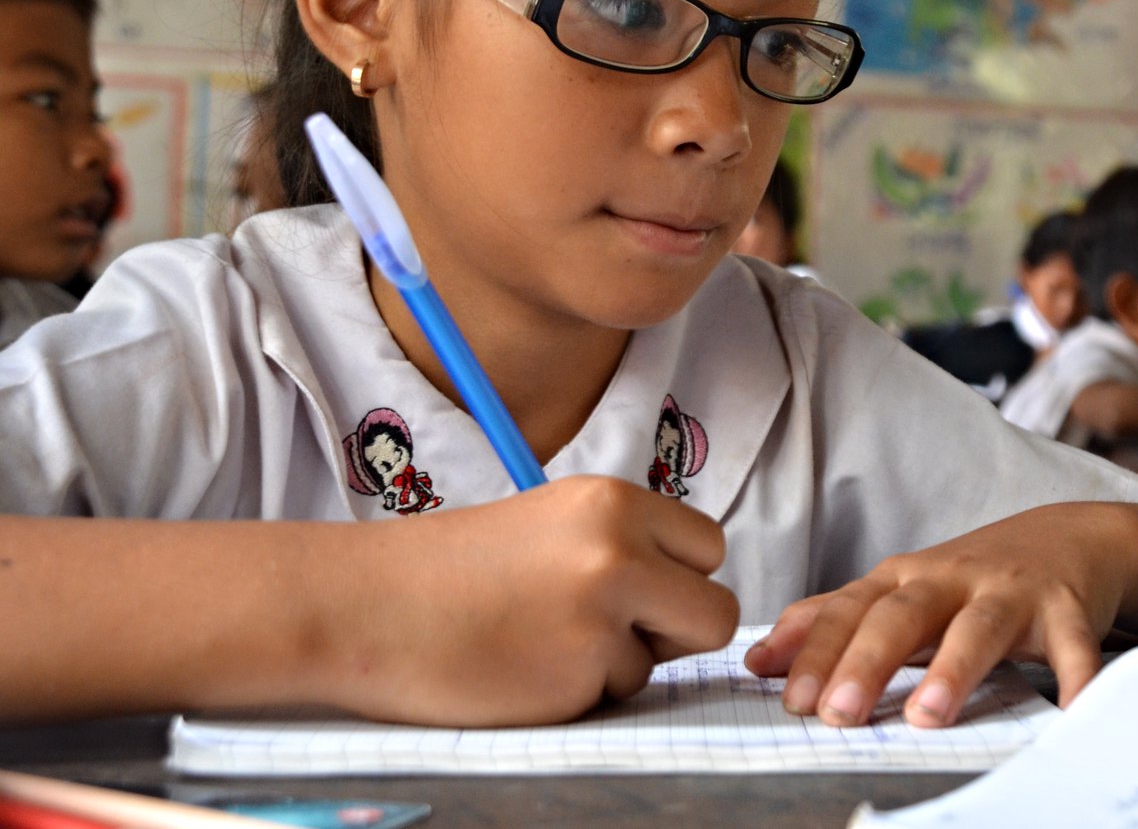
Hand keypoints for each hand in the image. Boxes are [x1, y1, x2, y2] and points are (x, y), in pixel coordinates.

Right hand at [324, 475, 735, 725]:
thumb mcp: (552, 524)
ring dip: (617, 666)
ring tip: (540, 642)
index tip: (644, 592)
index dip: (683, 579)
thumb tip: (686, 589)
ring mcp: (601, 616)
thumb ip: (622, 545)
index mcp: (614, 501)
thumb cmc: (449, 571)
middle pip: (714, 613)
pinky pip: (611, 697)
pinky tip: (522, 669)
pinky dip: (576, 694)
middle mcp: (620, 551)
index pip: (711, 547)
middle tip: (614, 631)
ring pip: (661, 663)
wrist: (362, 607)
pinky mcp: (576, 677)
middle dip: (677, 632)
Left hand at [744, 503, 1129, 729]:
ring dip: (953, 669)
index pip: (850, 611)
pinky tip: (1069, 713)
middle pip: (904, 615)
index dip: (817, 652)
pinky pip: (1073, 645)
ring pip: (979, 627)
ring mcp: (1011, 592)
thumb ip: (833, 622)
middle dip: (867, 661)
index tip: (790, 698)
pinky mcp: (1067, 608)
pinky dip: (1076, 678)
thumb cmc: (973, 578)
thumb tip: (758, 662)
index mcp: (905, 580)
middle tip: (837, 714)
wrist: (1070, 536)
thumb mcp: (900, 590)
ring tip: (927, 715)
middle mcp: (953, 580)